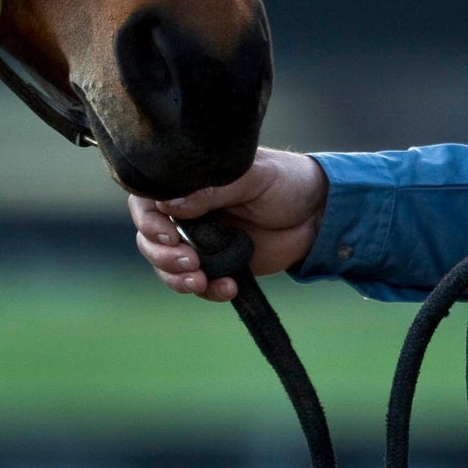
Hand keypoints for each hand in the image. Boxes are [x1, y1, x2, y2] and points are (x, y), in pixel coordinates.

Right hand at [128, 147, 328, 301]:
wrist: (319, 214)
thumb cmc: (286, 181)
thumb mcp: (252, 176)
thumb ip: (212, 189)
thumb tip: (168, 204)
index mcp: (189, 182)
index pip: (147, 199)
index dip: (148, 220)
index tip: (168, 234)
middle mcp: (187, 211)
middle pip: (149, 237)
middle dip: (161, 255)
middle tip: (190, 261)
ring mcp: (200, 240)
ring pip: (166, 265)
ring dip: (176, 278)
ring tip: (201, 281)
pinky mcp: (218, 265)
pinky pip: (198, 284)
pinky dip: (207, 291)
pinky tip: (229, 288)